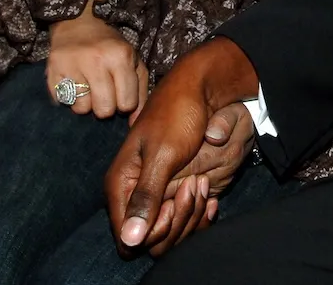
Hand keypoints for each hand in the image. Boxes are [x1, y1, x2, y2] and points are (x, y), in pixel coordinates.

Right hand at [46, 4, 148, 118]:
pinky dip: (68, 97)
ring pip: (82, 109)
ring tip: (87, 86)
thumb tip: (136, 123)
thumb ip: (139, 92)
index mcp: (121, 56)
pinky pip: (62, 102)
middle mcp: (96, 59)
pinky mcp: (52, 69)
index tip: (120, 93)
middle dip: (105, 106)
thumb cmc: (110, 46)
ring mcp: (72, 64)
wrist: (77, 22)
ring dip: (85, 103)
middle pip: (104, 110)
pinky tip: (73, 83)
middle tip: (103, 92)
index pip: (126, 104)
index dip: (124, 103)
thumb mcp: (133, 61)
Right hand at [105, 37, 258, 253]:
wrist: (195, 90)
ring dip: (191, 216)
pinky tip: (211, 197)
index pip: (128, 239)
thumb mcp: (163, 155)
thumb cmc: (177, 115)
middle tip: (195, 185)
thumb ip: (145, 197)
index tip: (174, 201)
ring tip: (203, 184)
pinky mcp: (170, 192)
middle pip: (150, 241)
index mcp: (121, 185)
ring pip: (169, 234)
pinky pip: (182, 221)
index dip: (153, 231)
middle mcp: (131, 194)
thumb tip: (129, 240)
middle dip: (178, 222)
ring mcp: (151, 194)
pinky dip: (199, 214)